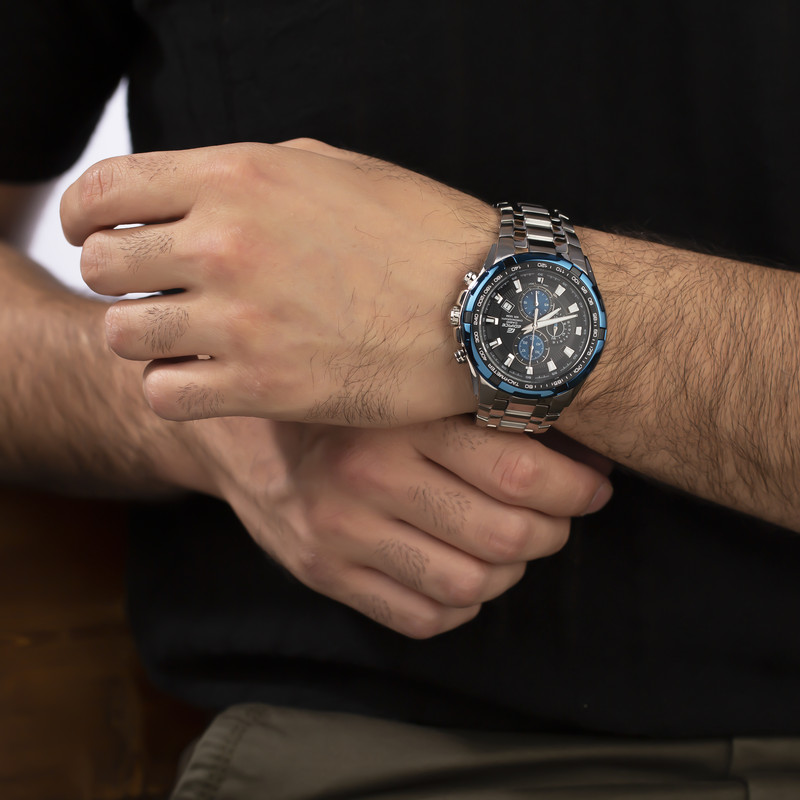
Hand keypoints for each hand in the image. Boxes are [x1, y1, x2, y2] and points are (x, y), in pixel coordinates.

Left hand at [61, 139, 492, 425]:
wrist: (490, 306)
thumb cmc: (421, 235)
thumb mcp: (333, 171)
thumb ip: (250, 178)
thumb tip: (195, 196)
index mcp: (238, 178)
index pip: (105, 192)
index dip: (87, 217)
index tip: (101, 237)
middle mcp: (226, 244)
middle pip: (103, 267)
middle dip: (118, 280)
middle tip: (155, 295)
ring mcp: (240, 320)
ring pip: (125, 336)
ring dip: (147, 339)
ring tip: (188, 341)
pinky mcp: (264, 388)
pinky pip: (165, 395)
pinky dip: (175, 388)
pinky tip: (209, 381)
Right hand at [179, 414, 612, 637]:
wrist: (247, 430)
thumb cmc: (347, 402)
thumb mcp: (409, 387)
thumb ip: (482, 408)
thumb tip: (581, 443)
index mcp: (398, 418)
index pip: (519, 471)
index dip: (576, 488)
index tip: (592, 485)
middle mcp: (366, 477)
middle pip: (504, 535)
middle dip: (554, 531)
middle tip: (559, 515)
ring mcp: (340, 533)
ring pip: (470, 585)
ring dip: (512, 572)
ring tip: (513, 544)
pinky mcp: (323, 572)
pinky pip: (421, 618)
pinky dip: (462, 606)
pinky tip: (462, 573)